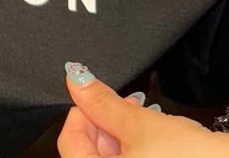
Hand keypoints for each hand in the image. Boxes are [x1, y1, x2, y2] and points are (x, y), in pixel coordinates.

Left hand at [57, 62, 228, 156]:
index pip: (70, 146)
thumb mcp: (141, 125)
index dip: (79, 116)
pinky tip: (158, 137)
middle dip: (104, 127)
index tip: (92, 95)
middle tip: (123, 104)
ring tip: (143, 116)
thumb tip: (74, 79)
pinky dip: (141, 153)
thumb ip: (102, 103)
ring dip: (123, 138)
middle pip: (93, 156)